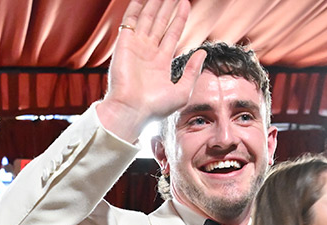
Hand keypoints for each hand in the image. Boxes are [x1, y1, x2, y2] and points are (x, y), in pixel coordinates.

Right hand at [96, 0, 204, 140]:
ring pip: (147, 18)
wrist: (132, 111)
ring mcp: (135, 48)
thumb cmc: (155, 108)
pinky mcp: (124, 45)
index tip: (185, 3)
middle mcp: (148, 53)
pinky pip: (130, 21)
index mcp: (160, 63)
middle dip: (167, 6)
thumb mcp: (182, 92)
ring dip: (155, 3)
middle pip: (160, 22)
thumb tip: (202, 53)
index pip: (172, 33)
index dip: (179, 18)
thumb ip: (192, 71)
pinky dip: (135, 7)